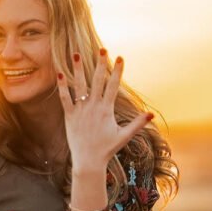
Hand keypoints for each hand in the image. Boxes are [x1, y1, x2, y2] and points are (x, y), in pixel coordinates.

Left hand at [56, 52, 150, 175]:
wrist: (89, 161)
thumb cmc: (107, 149)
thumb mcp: (124, 136)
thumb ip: (138, 124)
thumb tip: (151, 114)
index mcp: (107, 110)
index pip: (113, 86)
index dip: (117, 71)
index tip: (120, 57)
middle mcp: (93, 107)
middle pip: (98, 81)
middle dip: (100, 64)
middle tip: (102, 49)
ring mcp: (80, 111)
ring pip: (79, 86)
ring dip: (78, 69)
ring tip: (76, 54)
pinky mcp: (69, 116)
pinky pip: (65, 99)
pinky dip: (62, 87)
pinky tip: (60, 73)